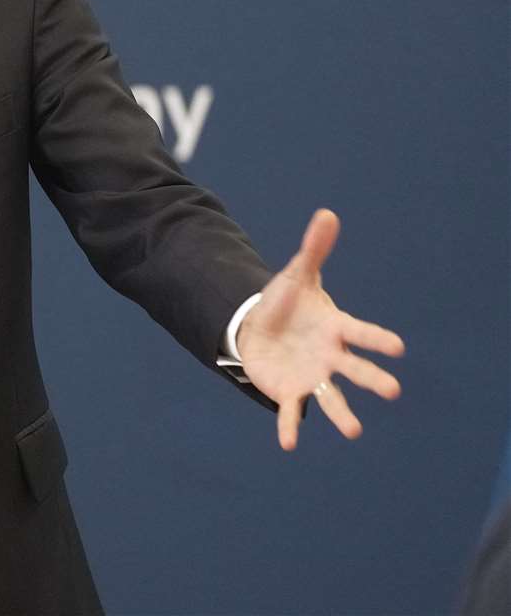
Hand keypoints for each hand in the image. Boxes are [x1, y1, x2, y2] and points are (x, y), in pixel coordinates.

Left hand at [237, 209, 404, 449]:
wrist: (261, 328)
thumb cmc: (287, 303)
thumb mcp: (296, 275)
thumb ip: (313, 250)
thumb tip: (327, 214)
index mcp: (335, 328)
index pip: (360, 333)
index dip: (376, 339)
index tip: (397, 347)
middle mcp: (330, 357)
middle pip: (354, 368)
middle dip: (371, 378)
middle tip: (392, 391)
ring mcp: (312, 376)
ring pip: (330, 397)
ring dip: (341, 414)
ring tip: (352, 431)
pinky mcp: (289, 391)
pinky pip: (291, 412)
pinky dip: (290, 427)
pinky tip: (287, 444)